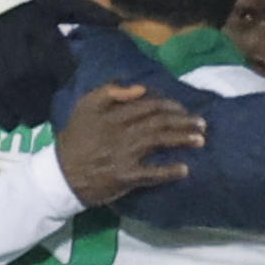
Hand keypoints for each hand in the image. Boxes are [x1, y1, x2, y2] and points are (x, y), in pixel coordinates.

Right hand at [0, 0, 119, 128]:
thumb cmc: (35, 3)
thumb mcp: (61, 1)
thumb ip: (89, 12)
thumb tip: (119, 22)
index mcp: (36, 16)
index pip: (51, 50)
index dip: (61, 72)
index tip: (68, 87)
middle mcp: (11, 31)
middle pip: (26, 71)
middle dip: (39, 97)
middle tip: (49, 116)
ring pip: (5, 82)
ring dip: (20, 107)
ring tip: (32, 122)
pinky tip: (9, 124)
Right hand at [56, 84, 206, 205]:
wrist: (62, 174)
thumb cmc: (76, 138)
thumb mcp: (85, 105)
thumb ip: (110, 91)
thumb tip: (139, 88)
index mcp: (114, 114)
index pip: (150, 105)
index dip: (171, 105)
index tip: (184, 109)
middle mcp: (122, 132)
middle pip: (159, 122)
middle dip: (184, 121)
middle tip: (202, 124)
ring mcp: (125, 155)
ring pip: (159, 142)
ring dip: (182, 139)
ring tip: (201, 140)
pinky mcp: (126, 176)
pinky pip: (151, 173)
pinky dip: (169, 171)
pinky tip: (185, 170)